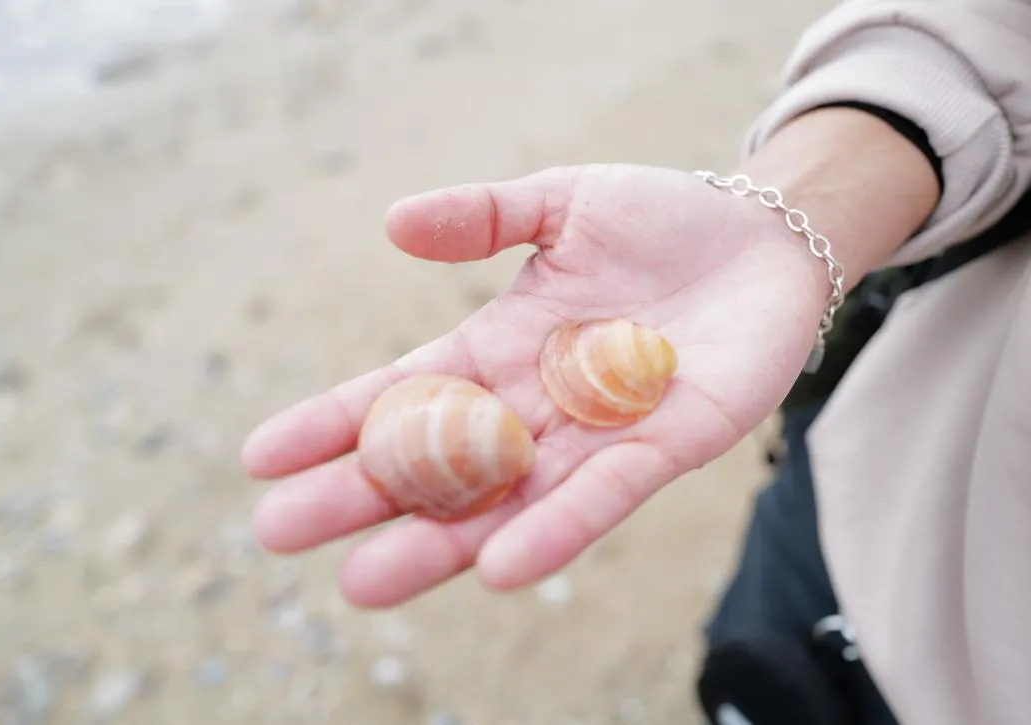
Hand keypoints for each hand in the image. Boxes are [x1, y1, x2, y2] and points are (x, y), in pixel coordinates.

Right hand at [241, 163, 828, 607]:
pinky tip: (498, 567)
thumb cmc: (663, 217)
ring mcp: (597, 432)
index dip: (336, 422)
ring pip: (507, 498)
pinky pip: (603, 496)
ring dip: (439, 540)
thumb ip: (484, 216)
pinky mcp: (666, 446)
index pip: (405, 391)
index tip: (262, 456)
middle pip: (438, 458)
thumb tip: (390, 223)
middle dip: (362, 495)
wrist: (768, 236)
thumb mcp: (562, 202)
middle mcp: (536, 402)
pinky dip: (554, 530)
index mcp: (502, 345)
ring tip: (365, 582)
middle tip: (280, 533)